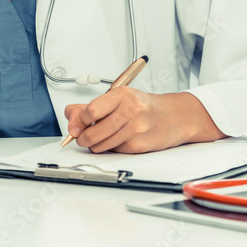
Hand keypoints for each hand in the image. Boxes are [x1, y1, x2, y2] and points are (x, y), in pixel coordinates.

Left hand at [63, 89, 225, 153]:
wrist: (175, 117)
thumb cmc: (144, 106)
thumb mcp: (118, 98)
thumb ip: (90, 107)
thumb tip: (71, 119)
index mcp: (122, 95)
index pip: (91, 111)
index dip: (80, 121)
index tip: (78, 124)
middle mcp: (130, 110)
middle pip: (93, 132)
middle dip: (83, 138)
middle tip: (83, 136)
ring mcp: (136, 129)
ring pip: (101, 145)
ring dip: (96, 145)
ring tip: (103, 137)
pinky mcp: (140, 145)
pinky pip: (114, 151)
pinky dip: (111, 148)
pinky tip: (119, 140)